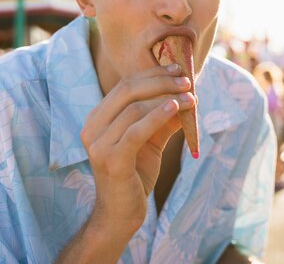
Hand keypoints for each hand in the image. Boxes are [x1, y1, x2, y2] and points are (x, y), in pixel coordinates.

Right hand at [80, 64, 194, 234]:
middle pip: (127, 90)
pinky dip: (157, 116)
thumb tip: (187, 97)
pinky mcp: (111, 160)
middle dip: (160, 81)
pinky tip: (175, 109)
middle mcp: (92, 128)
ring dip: (166, 98)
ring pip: (133, 108)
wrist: (120, 214)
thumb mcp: (150, 141)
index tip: (178, 70)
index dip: (152, 74)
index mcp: (97, 119)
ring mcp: (98, 144)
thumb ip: (163, 119)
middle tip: (187, 80)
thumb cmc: (134, 176)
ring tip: (190, 97)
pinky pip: (136, 131)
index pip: (124, 85)